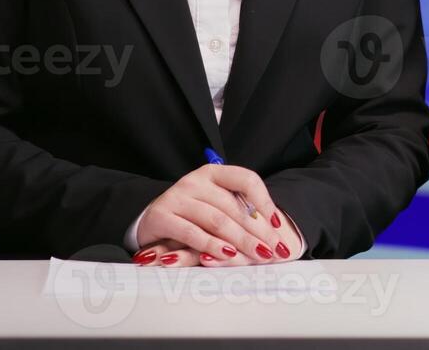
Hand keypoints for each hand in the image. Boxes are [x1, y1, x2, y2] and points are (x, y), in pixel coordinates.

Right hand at [131, 164, 301, 266]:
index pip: (246, 179)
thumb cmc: (190, 215)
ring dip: (240, 240)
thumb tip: (274, 230)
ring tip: (258, 254)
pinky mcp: (162, 216)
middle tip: (275, 250)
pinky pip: (191, 233)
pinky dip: (211, 245)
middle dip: (258, 231)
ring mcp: (176, 196)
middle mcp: (194, 180)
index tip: (278, 224)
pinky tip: (227, 255)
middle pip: (233, 206)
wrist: (150, 220)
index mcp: (213, 173)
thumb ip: (238, 212)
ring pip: (216, 220)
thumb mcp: (214, 206)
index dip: (265, 201)